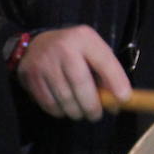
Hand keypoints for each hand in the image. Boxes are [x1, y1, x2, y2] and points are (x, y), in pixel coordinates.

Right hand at [16, 25, 131, 121]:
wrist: (34, 44)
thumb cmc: (72, 50)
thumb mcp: (91, 51)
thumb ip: (105, 72)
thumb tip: (118, 101)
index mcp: (83, 38)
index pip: (104, 62)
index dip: (116, 81)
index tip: (124, 99)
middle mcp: (63, 48)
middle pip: (81, 84)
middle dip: (92, 105)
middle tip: (96, 116)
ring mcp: (44, 62)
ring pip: (64, 97)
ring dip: (75, 111)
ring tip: (80, 113)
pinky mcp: (30, 76)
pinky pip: (48, 102)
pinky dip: (59, 111)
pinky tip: (64, 109)